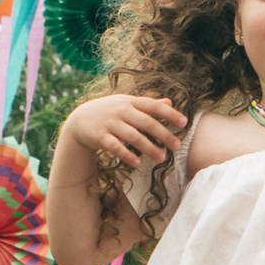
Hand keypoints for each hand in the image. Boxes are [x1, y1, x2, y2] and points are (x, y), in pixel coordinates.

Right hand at [62, 93, 186, 169]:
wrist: (79, 119)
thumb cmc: (110, 112)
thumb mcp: (127, 104)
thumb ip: (148, 104)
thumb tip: (169, 102)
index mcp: (130, 102)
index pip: (153, 106)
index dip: (170, 113)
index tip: (184, 122)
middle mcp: (121, 111)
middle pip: (146, 123)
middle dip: (163, 134)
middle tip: (177, 146)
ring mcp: (110, 123)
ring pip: (133, 136)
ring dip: (149, 148)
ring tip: (162, 158)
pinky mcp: (100, 136)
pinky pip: (116, 147)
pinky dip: (127, 155)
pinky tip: (137, 162)